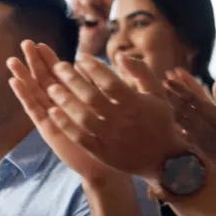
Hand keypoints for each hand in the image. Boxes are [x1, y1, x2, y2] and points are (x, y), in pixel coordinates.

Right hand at [8, 41, 117, 181]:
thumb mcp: (118, 105)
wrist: (107, 166)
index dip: (51, 60)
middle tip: (26, 43)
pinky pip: (35, 111)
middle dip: (36, 62)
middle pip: (46, 80)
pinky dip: (25, 96)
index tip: (43, 44)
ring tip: (13, 60)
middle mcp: (62, 108)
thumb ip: (111, 84)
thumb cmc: (116, 137)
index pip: (61, 76)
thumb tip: (113, 60)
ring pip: (37, 93)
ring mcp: (54, 118)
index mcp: (76, 100)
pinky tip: (15, 82)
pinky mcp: (49, 130)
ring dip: (25, 76)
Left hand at [20, 46, 190, 181]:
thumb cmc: (159, 121)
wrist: (163, 158)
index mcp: (136, 104)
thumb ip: (141, 72)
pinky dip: (65, 124)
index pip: (110, 82)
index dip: (94, 68)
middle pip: (91, 97)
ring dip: (64, 100)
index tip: (81, 57)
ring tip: (51, 87)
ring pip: (82, 116)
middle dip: (72, 80)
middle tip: (58, 66)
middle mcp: (121, 120)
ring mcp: (110, 138)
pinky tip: (53, 112)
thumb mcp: (157, 94)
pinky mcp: (102, 152)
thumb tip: (120, 56)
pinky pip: (79, 137)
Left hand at [164, 68, 215, 164]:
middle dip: (171, 92)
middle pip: (181, 104)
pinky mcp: (192, 140)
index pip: (192, 95)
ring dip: (169, 105)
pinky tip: (164, 117)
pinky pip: (179, 131)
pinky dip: (172, 123)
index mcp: (209, 111)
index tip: (169, 79)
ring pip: (178, 115)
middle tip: (162, 83)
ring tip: (161, 96)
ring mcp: (194, 130)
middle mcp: (199, 119)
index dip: (180, 86)